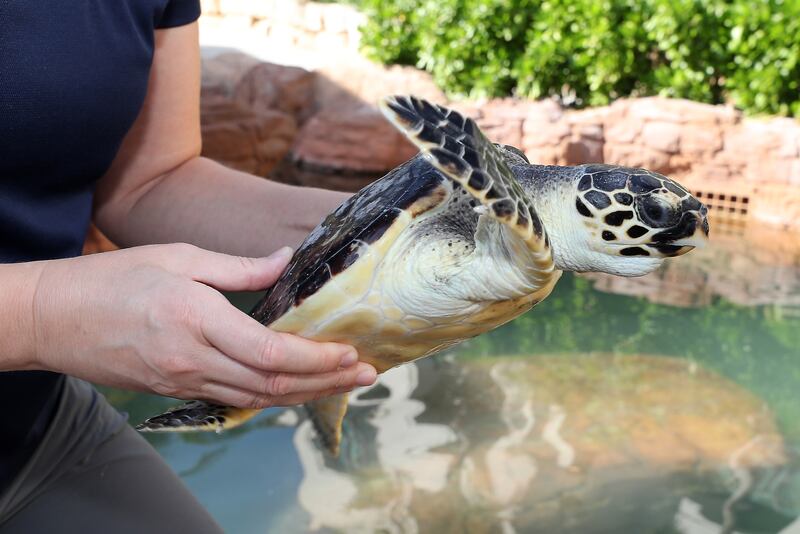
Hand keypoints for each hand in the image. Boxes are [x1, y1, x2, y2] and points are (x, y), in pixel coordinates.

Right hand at [30, 244, 376, 406]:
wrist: (54, 318)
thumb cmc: (113, 279)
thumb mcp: (177, 257)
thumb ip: (237, 268)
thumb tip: (284, 261)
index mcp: (195, 320)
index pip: (270, 352)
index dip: (316, 358)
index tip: (349, 351)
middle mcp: (193, 360)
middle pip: (273, 383)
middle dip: (326, 381)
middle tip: (366, 374)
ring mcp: (183, 381)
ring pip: (257, 398)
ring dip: (305, 392)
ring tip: (343, 383)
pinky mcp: (176, 389)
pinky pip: (234, 398)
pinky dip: (272, 394)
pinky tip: (295, 386)